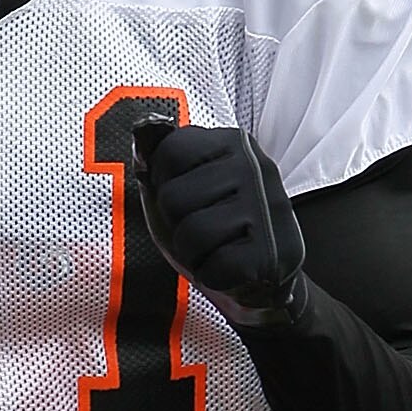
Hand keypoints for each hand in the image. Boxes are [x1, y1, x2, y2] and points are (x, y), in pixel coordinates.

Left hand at [130, 120, 305, 314]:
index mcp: (234, 143)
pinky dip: (212, 277)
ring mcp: (266, 209)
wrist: (267, 280)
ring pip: (190, 235)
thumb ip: (162, 160)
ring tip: (216, 250)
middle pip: (172, 197)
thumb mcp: (188, 185)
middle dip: (176, 225)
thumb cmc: (218, 229)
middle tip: (205, 232)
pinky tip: (231, 270)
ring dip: (192, 254)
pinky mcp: (269, 253)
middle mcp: (254, 167)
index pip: (170, 151)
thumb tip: (142, 130)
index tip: (188, 198)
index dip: (164, 183)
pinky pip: (211, 269)